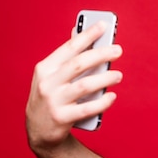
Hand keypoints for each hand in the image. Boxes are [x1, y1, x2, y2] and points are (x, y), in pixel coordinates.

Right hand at [25, 21, 122, 151]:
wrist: (39, 131)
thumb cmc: (51, 98)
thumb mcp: (52, 77)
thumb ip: (66, 58)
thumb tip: (79, 33)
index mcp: (45, 68)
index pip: (69, 47)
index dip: (87, 35)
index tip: (103, 26)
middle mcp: (47, 83)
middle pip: (78, 64)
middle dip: (100, 54)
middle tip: (118, 50)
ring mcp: (53, 101)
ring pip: (84, 86)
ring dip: (104, 79)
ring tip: (118, 75)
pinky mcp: (62, 118)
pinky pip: (87, 108)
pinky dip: (102, 102)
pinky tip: (112, 97)